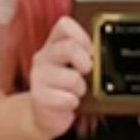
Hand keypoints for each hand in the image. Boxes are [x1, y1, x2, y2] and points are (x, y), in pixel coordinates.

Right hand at [28, 16, 92, 138]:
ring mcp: (38, 76)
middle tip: (86, 72)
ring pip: (73, 78)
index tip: (88, 51)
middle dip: (85, 62)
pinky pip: (67, 99)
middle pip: (69, 48)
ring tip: (75, 92)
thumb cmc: (64, 88)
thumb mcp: (73, 67)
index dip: (81, 36)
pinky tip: (67, 103)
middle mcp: (43, 57)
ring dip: (80, 89)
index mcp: (53, 45)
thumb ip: (83, 55)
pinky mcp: (39, 96)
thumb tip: (101, 53)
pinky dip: (73, 103)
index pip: (64, 25)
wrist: (45, 114)